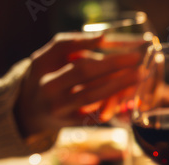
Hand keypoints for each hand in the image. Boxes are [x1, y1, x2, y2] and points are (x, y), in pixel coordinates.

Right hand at [14, 32, 143, 140]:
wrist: (31, 108)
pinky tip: (129, 95)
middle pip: (86, 77)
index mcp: (42, 67)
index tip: (125, 50)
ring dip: (119, 86)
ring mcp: (61, 109)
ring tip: (138, 77)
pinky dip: (115, 103)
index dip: (100, 52)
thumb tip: (104, 37)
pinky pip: (98, 113)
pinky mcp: (73, 123)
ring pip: (94, 96)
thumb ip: (74, 43)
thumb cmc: (46, 74)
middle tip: (138, 64)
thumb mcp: (50, 55)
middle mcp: (50, 90)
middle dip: (115, 69)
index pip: (74, 57)